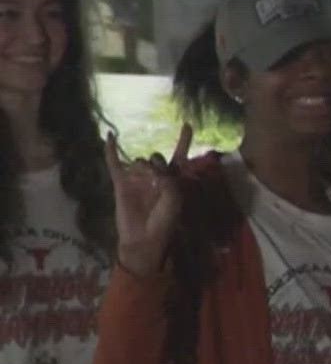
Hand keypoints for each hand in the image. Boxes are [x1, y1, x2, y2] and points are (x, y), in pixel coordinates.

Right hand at [109, 125, 190, 274]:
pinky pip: (115, 163)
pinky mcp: (122, 184)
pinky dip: (111, 150)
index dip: (183, 142)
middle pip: (157, 158)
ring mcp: (138, 179)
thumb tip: (153, 164)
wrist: (143, 238)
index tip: (187, 124)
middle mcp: (155, 177)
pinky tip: (109, 136)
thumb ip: (168, 179)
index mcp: (171, 181)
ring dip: (143, 169)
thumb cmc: (163, 221)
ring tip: (144, 186)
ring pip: (140, 161)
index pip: (178, 157)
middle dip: (158, 164)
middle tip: (157, 181)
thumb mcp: (174, 200)